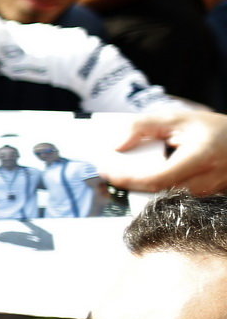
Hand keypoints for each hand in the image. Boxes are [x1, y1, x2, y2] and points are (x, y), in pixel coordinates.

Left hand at [109, 108, 226, 195]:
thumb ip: (143, 126)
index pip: (159, 178)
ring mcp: (208, 192)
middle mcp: (207, 179)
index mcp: (201, 157)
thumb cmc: (210, 128)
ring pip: (166, 198)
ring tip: (124, 175)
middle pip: (159, 193)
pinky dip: (155, 191)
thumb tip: (118, 145)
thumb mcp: (176, 118)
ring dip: (141, 190)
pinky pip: (175, 200)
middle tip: (110, 175)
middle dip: (131, 186)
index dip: (130, 179)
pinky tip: (143, 180)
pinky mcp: (205, 198)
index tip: (108, 172)